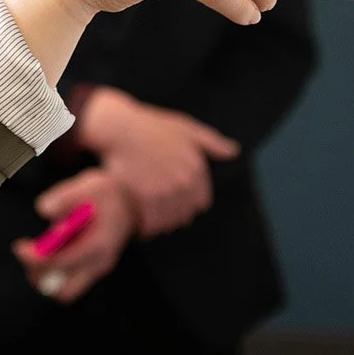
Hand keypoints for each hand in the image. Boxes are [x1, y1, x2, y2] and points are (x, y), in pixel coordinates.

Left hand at [10, 169, 137, 303]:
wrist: (131, 202)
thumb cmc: (107, 193)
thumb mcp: (88, 185)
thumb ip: (64, 197)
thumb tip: (43, 211)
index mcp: (99, 245)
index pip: (63, 263)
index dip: (36, 259)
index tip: (19, 248)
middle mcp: (99, 264)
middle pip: (64, 291)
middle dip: (40, 277)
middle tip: (27, 255)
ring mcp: (96, 270)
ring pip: (64, 290)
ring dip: (45, 275)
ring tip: (38, 249)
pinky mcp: (90, 269)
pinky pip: (68, 280)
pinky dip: (53, 270)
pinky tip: (50, 248)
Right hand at [78, 87, 235, 235]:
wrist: (119, 127)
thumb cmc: (151, 126)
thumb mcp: (186, 128)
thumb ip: (211, 142)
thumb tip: (234, 151)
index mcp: (197, 168)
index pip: (200, 202)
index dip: (187, 203)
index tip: (172, 201)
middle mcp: (184, 181)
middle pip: (184, 215)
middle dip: (173, 215)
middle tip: (157, 213)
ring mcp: (165, 190)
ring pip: (168, 222)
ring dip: (159, 225)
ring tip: (148, 223)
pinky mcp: (144, 197)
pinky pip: (150, 223)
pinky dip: (145, 228)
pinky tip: (138, 226)